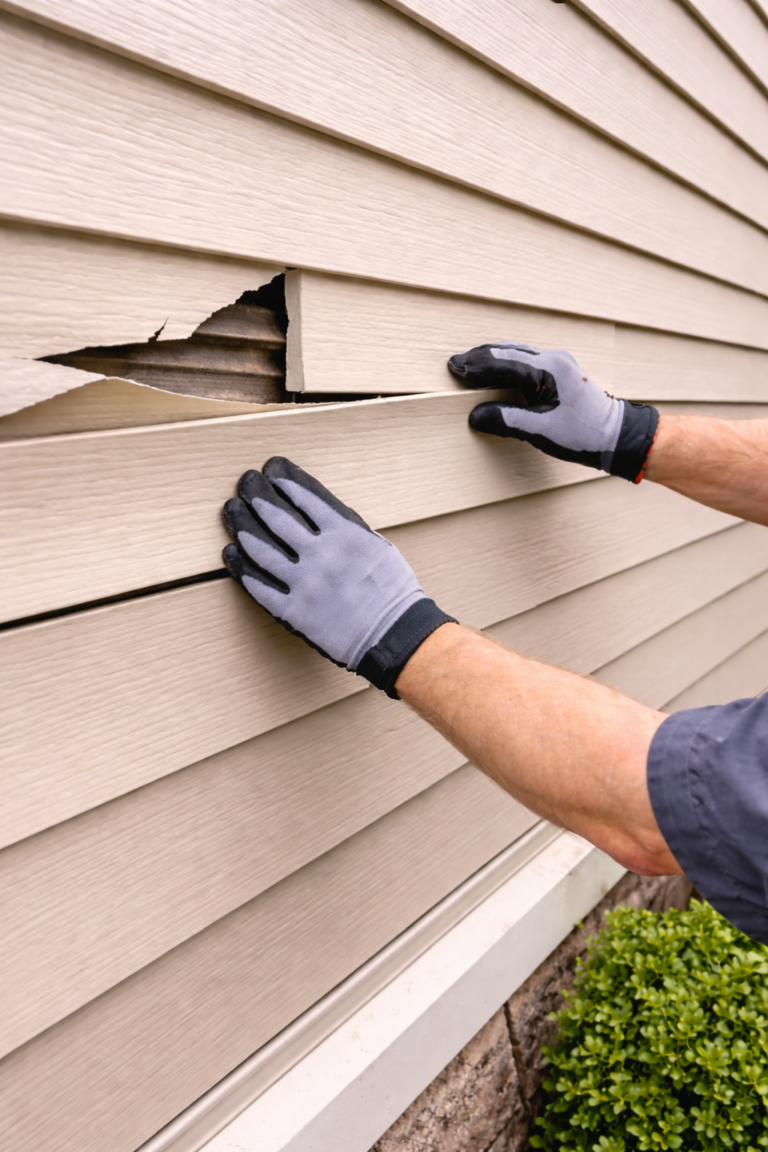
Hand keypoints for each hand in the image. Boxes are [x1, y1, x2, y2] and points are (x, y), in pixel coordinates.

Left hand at [222, 457, 453, 696]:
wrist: (395, 635)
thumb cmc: (393, 592)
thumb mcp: (378, 547)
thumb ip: (348, 529)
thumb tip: (320, 510)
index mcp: (345, 535)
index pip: (306, 499)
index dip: (285, 482)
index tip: (271, 471)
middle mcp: (321, 555)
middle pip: (278, 519)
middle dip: (258, 496)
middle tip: (245, 483)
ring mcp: (305, 584)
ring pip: (262, 550)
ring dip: (243, 527)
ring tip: (232, 511)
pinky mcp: (294, 612)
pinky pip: (260, 588)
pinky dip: (242, 570)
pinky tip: (231, 554)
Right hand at [448, 342, 657, 481]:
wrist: (619, 437)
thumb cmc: (585, 435)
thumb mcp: (543, 432)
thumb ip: (507, 420)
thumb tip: (476, 415)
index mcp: (550, 369)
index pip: (504, 362)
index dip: (477, 366)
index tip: (454, 368)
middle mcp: (554, 360)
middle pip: (508, 352)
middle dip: (480, 357)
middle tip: (455, 364)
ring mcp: (558, 364)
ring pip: (516, 354)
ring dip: (492, 358)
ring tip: (469, 365)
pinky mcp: (560, 373)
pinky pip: (526, 361)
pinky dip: (506, 363)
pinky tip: (495, 370)